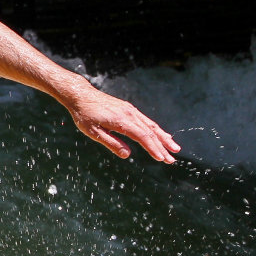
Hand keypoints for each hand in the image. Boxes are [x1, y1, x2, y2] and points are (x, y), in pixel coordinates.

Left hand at [63, 84, 179, 163]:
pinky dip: (156, 130)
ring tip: (174, 148)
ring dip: (163, 138)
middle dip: (162, 147)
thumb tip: (127, 155)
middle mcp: (130, 114)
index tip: (161, 158)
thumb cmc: (85, 115)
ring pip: (151, 125)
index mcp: (121, 120)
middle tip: (172, 160)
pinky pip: (146, 121)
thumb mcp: (93, 132)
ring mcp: (131, 110)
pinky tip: (162, 136)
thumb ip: (111, 143)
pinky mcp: (129, 109)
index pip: (142, 136)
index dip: (153, 148)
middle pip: (150, 132)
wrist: (82, 95)